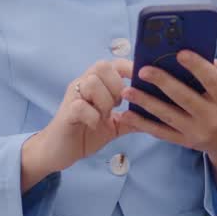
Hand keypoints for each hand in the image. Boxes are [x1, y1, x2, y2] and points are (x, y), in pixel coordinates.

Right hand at [21, 59, 131, 190]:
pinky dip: (92, 116)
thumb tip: (157, 115)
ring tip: (105, 115)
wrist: (59, 151)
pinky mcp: (66, 113)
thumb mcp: (115, 126)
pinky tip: (95, 124)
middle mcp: (83, 85)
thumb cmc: (86, 133)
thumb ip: (132, 118)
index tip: (141, 81)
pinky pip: (80, 106)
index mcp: (96, 84)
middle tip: (118, 104)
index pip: (113, 64)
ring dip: (104, 101)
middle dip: (115, 85)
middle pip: (101, 66)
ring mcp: (73, 97)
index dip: (128, 68)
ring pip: (91, 83)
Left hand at [118, 52, 216, 168]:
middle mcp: (212, 117)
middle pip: (184, 98)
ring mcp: (197, 131)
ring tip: (127, 91)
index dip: (197, 66)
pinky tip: (127, 115)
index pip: (212, 81)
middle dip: (162, 82)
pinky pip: (161, 133)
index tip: (180, 53)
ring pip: (168, 116)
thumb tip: (202, 55)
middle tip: (143, 70)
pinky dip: (143, 125)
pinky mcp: (185, 142)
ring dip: (145, 103)